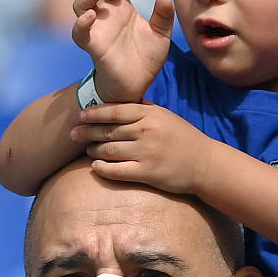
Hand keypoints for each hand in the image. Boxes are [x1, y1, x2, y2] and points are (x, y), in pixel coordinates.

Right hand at [72, 0, 173, 101]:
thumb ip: (164, 16)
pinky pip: (79, 32)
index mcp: (120, 6)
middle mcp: (104, 14)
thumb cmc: (146, 59)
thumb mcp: (161, 34)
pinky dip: (81, 22)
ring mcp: (96, 29)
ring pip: (80, 2)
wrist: (137, 85)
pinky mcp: (92, 46)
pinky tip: (91, 15)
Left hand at [76, 104, 220, 194]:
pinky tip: (95, 167)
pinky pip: (116, 171)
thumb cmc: (183, 139)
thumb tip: (118, 103)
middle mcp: (146, 131)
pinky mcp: (147, 173)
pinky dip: (102, 169)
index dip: (94, 113)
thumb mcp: (165, 116)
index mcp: (150, 114)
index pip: (114, 111)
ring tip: (87, 151)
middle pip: (107, 130)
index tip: (80, 116)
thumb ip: (143, 109)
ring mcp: (146, 153)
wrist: (204, 163)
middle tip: (73, 134)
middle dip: (86, 132)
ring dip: (93, 151)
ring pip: (108, 150)